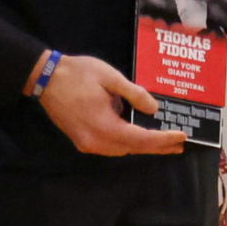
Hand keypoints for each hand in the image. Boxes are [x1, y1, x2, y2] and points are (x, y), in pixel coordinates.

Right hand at [34, 52, 185, 156]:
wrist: (44, 78)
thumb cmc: (77, 74)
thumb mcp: (110, 77)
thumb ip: (134, 94)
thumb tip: (153, 110)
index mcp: (105, 126)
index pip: (142, 139)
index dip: (164, 139)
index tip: (182, 136)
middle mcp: (96, 141)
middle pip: (133, 149)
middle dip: (157, 147)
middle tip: (178, 143)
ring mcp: (87, 143)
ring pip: (121, 150)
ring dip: (141, 146)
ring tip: (161, 141)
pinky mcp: (81, 140)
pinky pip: (109, 147)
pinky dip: (125, 143)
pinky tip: (135, 136)